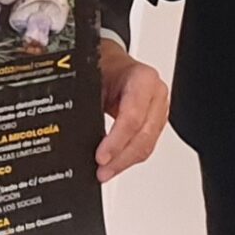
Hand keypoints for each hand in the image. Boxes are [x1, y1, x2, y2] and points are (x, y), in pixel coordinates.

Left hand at [96, 36, 169, 181]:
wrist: (113, 62)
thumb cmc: (104, 66)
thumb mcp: (93, 80)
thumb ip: (89, 106)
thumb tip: (75, 137)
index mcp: (143, 79)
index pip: (132, 116)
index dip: (116, 141)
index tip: (100, 157)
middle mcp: (156, 94)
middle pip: (144, 135)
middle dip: (121, 158)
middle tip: (102, 171)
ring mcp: (159, 108)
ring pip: (147, 144)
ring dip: (125, 162)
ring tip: (105, 172)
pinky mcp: (156, 121)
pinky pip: (146, 144)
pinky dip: (130, 157)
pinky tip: (116, 164)